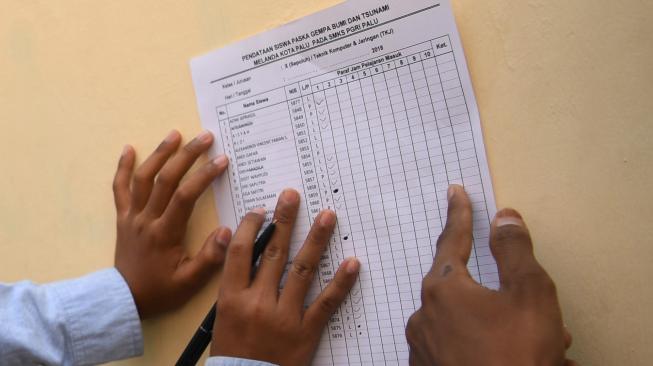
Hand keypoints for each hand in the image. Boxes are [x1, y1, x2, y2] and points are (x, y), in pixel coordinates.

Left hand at [113, 130, 230, 318]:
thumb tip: (229, 231)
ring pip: (142, 178)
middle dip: (187, 155)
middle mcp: (146, 219)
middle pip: (165, 179)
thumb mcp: (190, 283)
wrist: (125, 300)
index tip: (222, 160)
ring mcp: (132, 216)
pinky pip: (119, 188)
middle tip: (205, 137)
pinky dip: (122, 167)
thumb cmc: (161, 291)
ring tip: (175, 134)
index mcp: (165, 233)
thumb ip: (210, 258)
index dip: (204, 175)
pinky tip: (129, 149)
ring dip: (159, 153)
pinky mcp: (122, 218)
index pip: (185, 196)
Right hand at [210, 189, 359, 364]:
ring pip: (302, 270)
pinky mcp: (306, 332)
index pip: (241, 252)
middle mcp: (258, 303)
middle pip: (274, 253)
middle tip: (292, 195)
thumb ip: (234, 283)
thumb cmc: (233, 351)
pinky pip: (327, 303)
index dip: (251, 226)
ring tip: (327, 216)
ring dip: (316, 240)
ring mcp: (284, 317)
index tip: (261, 209)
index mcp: (232, 298)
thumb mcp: (223, 316)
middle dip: (284, 220)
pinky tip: (353, 263)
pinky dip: (341, 282)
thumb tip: (241, 245)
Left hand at [406, 185, 575, 365]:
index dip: (459, 214)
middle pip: (463, 288)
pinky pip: (455, 346)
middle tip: (536, 314)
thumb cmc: (518, 355)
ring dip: (496, 324)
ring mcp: (422, 346)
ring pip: (463, 321)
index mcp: (443, 289)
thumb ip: (515, 250)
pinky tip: (505, 355)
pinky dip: (481, 346)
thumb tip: (504, 217)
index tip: (455, 193)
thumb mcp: (530, 294)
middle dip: (500, 294)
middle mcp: (424, 314)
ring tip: (534, 343)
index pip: (452, 240)